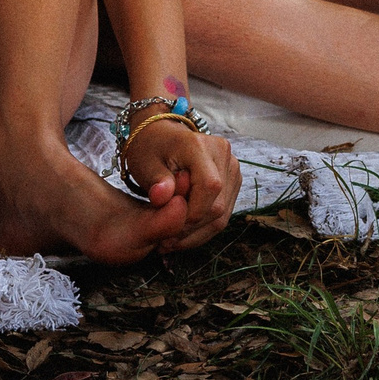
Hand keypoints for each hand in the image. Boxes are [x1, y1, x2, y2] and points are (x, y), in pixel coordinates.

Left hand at [122, 118, 238, 251]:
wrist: (162, 135)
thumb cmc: (150, 148)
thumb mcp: (144, 163)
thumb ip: (156, 181)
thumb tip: (163, 196)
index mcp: (200, 145)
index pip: (209, 187)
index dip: (192, 213)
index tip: (167, 229)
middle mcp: (224, 154)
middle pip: (218, 205)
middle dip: (192, 229)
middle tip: (165, 244)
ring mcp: (232, 167)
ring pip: (224, 214)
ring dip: (198, 233)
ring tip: (172, 241)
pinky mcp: (233, 179)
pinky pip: (224, 212)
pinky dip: (204, 227)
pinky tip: (184, 233)